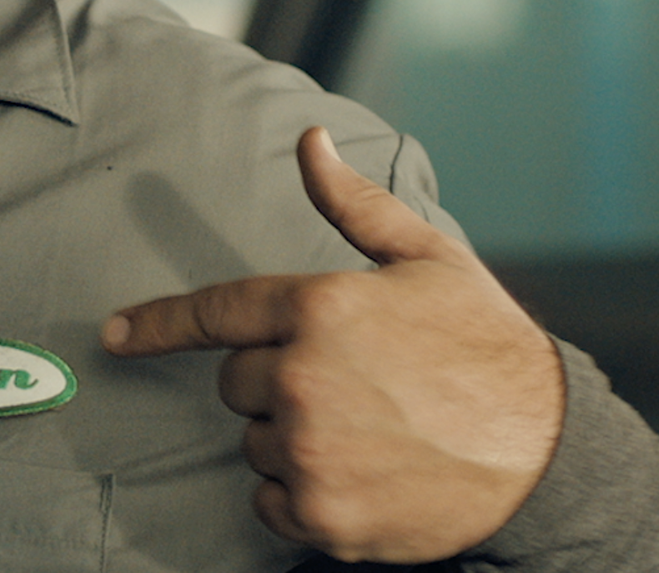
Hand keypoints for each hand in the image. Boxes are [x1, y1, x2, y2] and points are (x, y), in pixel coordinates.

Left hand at [101, 127, 563, 563]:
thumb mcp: (426, 257)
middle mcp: (305, 378)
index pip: (215, 312)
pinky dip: (300, 494)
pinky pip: (268, 502)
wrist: (546, 454)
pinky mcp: (323, 516)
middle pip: (237, 383)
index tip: (112, 334)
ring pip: (254, 443)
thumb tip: (309, 140)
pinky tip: (358, 476)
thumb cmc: (484, 346)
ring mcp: (311, 453)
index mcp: (322, 306)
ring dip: (292, 438)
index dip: (156, 324)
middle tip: (349, 383)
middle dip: (276, 380)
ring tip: (367, 429)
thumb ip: (352, 203)